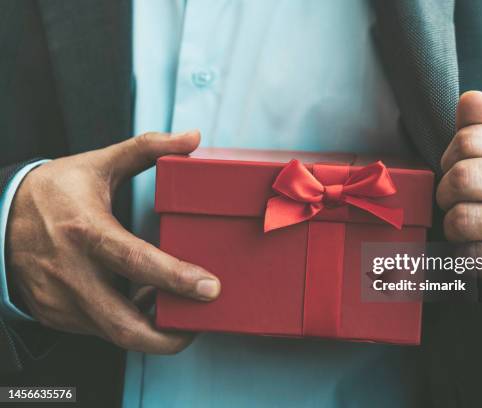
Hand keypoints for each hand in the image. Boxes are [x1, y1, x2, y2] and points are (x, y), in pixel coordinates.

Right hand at [6, 131, 220, 352]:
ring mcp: (60, 299)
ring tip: (171, 304)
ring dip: (149, 326)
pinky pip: (99, 329)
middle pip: (124, 323)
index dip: (176, 278)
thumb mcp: (99, 163)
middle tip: (198, 323)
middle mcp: (70, 271)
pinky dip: (125, 321)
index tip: (210, 288)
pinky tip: (140, 301)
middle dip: (167, 337)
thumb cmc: (53, 191)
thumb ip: (148, 148)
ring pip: (113, 333)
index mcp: (86, 230)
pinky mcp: (54, 314)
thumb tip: (193, 137)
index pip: (137, 262)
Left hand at [436, 91, 481, 310]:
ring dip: (452, 225)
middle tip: (454, 202)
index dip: (448, 159)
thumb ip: (480, 130)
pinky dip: (464, 252)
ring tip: (467, 225)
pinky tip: (480, 247)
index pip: (467, 141)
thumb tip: (470, 97)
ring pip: (462, 218)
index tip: (455, 170)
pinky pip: (472, 252)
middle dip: (445, 194)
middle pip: (461, 178)